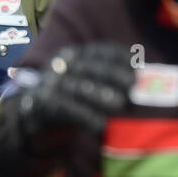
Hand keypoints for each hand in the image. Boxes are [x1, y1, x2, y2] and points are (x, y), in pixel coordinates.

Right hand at [0, 42, 133, 170]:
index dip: (120, 57)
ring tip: (121, 105)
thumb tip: (147, 83)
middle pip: (90, 66)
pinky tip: (100, 125)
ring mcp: (48, 82)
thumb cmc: (70, 102)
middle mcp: (60, 63)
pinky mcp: (39, 103)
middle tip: (134, 89)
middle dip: (114, 76)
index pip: (100, 50)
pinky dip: (84, 116)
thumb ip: (110, 82)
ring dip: (100, 95)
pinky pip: (64, 108)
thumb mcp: (89, 86)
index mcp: (74, 54)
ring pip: (77, 86)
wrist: (30, 120)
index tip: (140, 68)